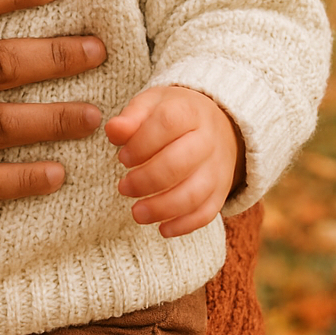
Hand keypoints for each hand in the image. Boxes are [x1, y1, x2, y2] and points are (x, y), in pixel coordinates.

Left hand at [105, 85, 243, 236]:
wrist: (216, 124)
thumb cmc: (173, 115)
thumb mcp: (152, 104)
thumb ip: (132, 117)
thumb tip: (114, 130)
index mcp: (189, 112)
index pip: (167, 124)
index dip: (142, 143)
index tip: (123, 158)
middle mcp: (208, 140)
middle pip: (180, 163)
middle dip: (146, 180)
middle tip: (123, 187)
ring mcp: (218, 167)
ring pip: (194, 193)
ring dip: (163, 208)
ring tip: (137, 213)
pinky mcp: (221, 190)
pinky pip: (207, 212)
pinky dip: (184, 225)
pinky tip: (162, 229)